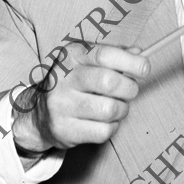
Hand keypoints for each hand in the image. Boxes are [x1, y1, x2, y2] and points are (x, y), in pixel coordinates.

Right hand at [12, 42, 148, 153]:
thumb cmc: (72, 83)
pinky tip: (104, 121)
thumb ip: (113, 55)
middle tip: (129, 91)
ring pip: (111, 109)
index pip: (105, 55)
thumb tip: (139, 53)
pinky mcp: (64, 130)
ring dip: (122, 110)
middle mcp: (63, 79)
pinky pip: (104, 131)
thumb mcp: (87, 62)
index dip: (130, 62)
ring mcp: (61, 106)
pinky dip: (112, 127)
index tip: (144, 68)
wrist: (39, 114)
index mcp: (70, 56)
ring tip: (116, 107)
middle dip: (129, 88)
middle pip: (110, 82)